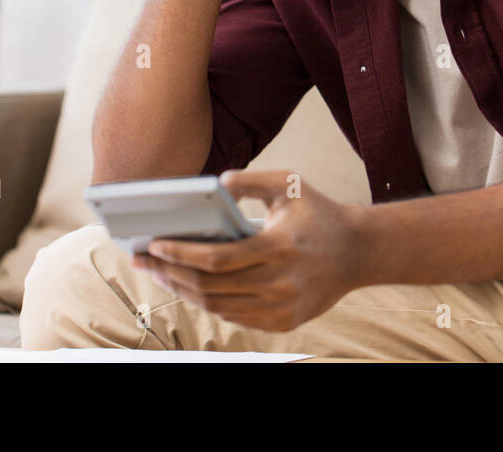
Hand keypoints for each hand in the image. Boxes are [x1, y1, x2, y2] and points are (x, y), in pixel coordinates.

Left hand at [131, 170, 365, 332]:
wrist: (359, 251)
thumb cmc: (317, 211)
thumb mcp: (289, 183)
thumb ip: (250, 179)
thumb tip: (213, 185)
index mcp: (279, 247)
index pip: (217, 259)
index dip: (180, 255)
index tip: (152, 245)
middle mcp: (281, 283)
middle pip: (211, 287)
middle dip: (170, 274)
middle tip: (143, 261)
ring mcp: (283, 308)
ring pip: (219, 306)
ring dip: (183, 291)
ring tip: (160, 273)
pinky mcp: (285, 323)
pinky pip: (236, 318)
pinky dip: (209, 303)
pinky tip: (191, 287)